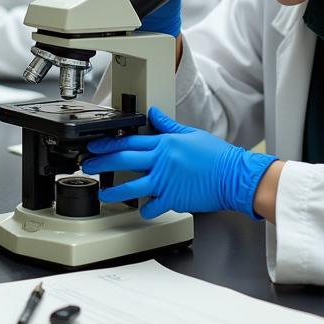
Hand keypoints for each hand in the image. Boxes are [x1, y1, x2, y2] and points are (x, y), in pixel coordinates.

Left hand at [82, 107, 276, 219]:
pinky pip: (153, 206)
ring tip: (102, 193)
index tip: (95, 145)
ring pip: (132, 186)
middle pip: (124, 159)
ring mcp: (165, 181)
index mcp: (164, 144)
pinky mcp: (173, 199)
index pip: (129, 141)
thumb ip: (168, 125)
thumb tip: (154, 113)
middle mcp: (161, 162)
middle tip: (88, 165)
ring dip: (114, 190)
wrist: (235, 176)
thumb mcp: (191, 134)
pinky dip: (146, 209)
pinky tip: (141, 209)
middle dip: (102, 162)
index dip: (108, 143)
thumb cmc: (217, 156)